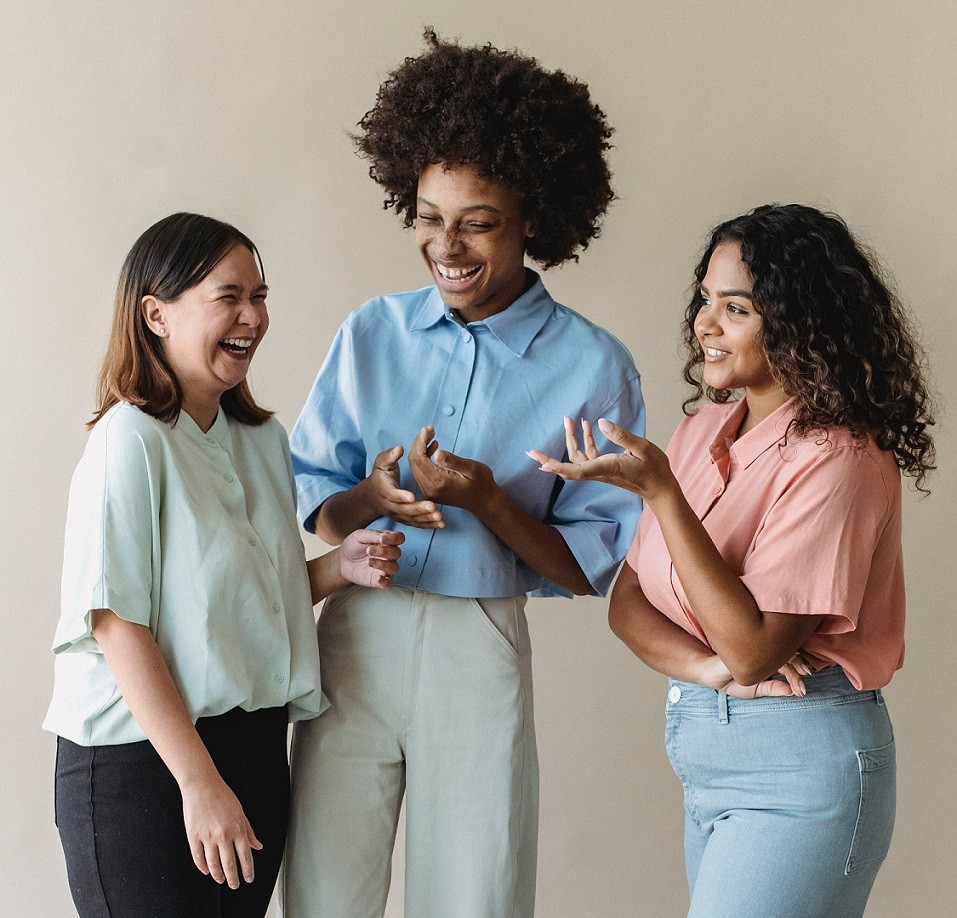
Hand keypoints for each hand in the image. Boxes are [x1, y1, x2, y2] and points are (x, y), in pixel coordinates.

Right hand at [181, 775, 261, 888]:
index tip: (249, 878)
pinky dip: (203, 867)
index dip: (248, 870)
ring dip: (218, 876)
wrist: (202, 786)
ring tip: (221, 880)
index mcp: (238, 829)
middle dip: (233, 878)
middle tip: (235, 885)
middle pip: (230, 864)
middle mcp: (224, 835)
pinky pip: (198, 858)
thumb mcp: (241, 812)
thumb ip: (249, 831)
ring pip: (214, 865)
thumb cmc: (222, 796)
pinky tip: (206, 871)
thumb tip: (257, 845)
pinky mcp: (194, 837)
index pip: (246, 856)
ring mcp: (208, 837)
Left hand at [339, 529, 403, 588]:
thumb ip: (373, 535)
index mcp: (386, 541)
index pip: (399, 538)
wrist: (341, 561)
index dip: (394, 538)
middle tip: (369, 550)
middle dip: (384, 551)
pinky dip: (386, 582)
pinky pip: (389, 584)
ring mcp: (385, 568)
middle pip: (397, 553)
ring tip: (369, 562)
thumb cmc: (352, 546)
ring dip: (383, 564)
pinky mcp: (379, 580)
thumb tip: (384, 536)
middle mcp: (388, 555)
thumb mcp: (360, 536)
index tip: (382, 539)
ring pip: (394, 568)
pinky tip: (378, 578)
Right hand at [366, 444, 444, 528]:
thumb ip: (390, 456)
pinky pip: (417, 524)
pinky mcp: (405, 520)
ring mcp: (398, 515)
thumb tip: (399, 448)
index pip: (392, 494)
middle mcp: (390, 506)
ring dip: (426, 519)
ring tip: (440, 517)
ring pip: (412, 519)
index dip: (401, 496)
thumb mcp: (382, 463)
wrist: (373, 496)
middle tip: (432, 507)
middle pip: (404, 509)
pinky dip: (429, 525)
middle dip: (419, 509)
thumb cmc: (380, 475)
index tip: (412, 496)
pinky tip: (441, 524)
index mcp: (385, 490)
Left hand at [408, 425, 497, 514]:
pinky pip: (420, 472)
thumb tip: (437, 453)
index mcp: (440, 482)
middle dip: (419, 443)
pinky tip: (433, 450)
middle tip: (430, 429)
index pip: (419, 458)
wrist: (485, 502)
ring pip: (415, 467)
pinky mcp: (430, 492)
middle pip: (414, 462)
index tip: (428, 428)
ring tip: (432, 436)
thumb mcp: (472, 469)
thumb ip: (453, 461)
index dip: (420, 441)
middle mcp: (430, 489)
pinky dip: (423, 459)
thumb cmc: (482, 483)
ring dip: (420, 450)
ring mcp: (429, 492)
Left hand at [527, 417, 676, 500]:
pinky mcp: (605, 466)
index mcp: (607, 468)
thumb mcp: (643, 448)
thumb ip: (621, 435)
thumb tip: (599, 423)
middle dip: (549, 459)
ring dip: (570, 439)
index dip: (558, 467)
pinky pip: (589, 455)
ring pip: (577, 458)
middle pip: (569, 466)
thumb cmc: (654, 470)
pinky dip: (586, 440)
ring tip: (568, 419)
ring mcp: (601, 469)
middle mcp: (600, 471)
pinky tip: (588, 425)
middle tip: (530, 451)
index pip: (577, 470)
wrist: (660, 488)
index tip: (542, 465)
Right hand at [695, 653, 798, 698]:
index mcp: (767, 659)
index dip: (797, 676)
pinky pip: (765, 647)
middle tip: (801, 689)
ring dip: (792, 667)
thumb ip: (772, 688)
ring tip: (797, 683)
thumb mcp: (754, 689)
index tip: (802, 692)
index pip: (787, 664)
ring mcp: (755, 644)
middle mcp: (764, 649)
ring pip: (780, 651)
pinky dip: (778, 656)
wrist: (707, 672)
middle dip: (798, 672)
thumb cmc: (728, 678)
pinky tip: (785, 664)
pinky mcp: (746, 643)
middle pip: (788, 655)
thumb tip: (793, 691)